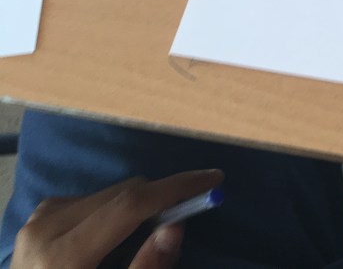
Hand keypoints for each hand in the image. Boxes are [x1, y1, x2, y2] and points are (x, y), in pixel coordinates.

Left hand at [12, 169, 222, 268]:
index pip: (130, 204)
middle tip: (186, 215)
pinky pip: (92, 198)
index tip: (213, 178)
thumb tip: (177, 226)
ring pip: (111, 192)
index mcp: (63, 254)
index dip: (176, 188)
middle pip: (123, 193)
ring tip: (142, 235)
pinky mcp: (39, 215)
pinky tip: (111, 235)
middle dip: (161, 199)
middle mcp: (47, 227)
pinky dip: (113, 210)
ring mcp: (39, 218)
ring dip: (136, 206)